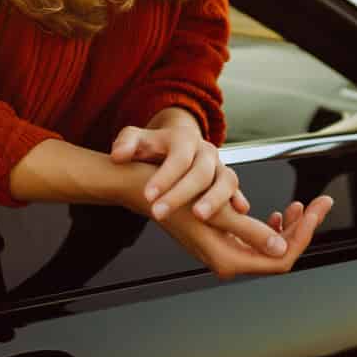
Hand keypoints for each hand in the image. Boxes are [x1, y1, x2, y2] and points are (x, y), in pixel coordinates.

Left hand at [110, 118, 249, 222]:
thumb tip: (118, 155)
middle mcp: (206, 151)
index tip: (148, 196)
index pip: (178, 158)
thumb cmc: (154, 146)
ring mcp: (219, 166)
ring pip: (226, 180)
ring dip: (215, 199)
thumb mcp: (136, 139)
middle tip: (159, 213)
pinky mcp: (227, 180)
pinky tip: (237, 213)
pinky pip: (236, 189)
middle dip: (181, 194)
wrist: (177, 144)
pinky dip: (238, 200)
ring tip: (199, 217)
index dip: (164, 177)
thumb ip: (126, 144)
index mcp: (184, 139)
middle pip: (200, 172)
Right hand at [152, 194, 335, 279]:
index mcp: (228, 260)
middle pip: (279, 253)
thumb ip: (251, 233)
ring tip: (299, 207)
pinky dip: (270, 227)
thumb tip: (281, 248)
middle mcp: (228, 261)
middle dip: (301, 228)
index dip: (303, 233)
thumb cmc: (172, 199)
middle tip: (318, 202)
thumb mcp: (216, 213)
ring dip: (289, 228)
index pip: (281, 258)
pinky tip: (275, 213)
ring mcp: (226, 252)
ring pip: (270, 247)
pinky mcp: (222, 241)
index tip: (316, 207)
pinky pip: (257, 241)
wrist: (144, 191)